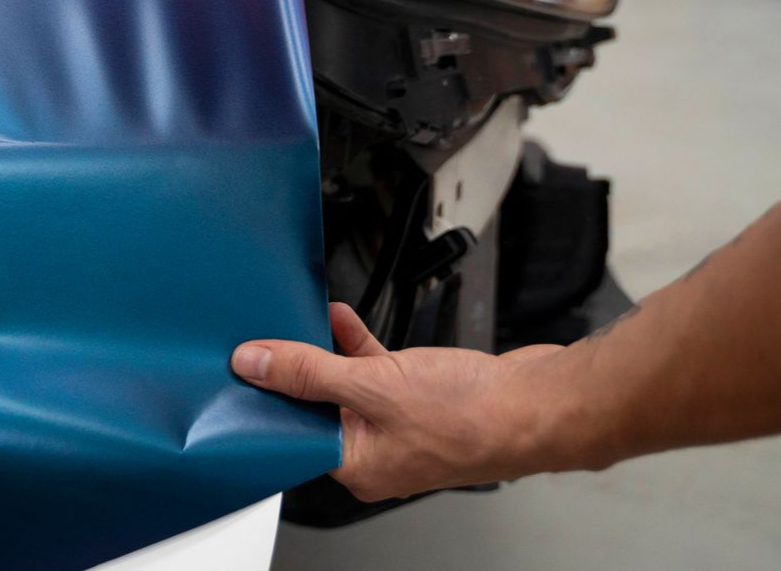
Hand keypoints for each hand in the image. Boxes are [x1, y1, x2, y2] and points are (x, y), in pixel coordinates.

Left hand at [231, 302, 567, 501]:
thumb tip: (257, 364)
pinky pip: (373, 368)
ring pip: (344, 382)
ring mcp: (397, 420)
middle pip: (315, 405)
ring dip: (324, 348)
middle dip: (293, 367)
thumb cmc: (470, 415)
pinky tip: (344, 318)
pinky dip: (356, 342)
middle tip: (268, 332)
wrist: (535, 402)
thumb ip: (311, 373)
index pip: (293, 434)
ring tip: (303, 316)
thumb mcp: (373, 387)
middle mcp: (374, 448)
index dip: (267, 398)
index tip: (246, 364)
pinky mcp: (417, 394)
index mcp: (357, 464)